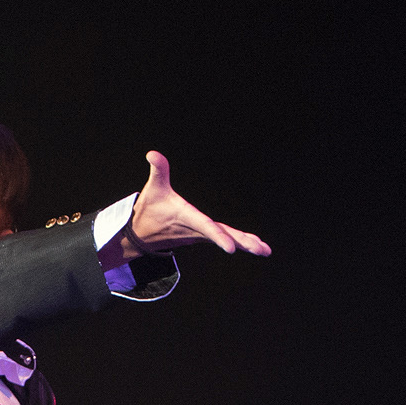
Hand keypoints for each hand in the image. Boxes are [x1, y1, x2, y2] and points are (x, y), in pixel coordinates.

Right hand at [126, 151, 270, 257]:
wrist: (141, 234)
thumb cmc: (148, 209)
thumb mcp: (153, 188)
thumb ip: (158, 170)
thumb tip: (153, 153)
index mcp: (188, 217)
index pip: (206, 227)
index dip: (219, 237)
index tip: (232, 249)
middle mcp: (196, 229)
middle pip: (224, 236)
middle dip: (242, 243)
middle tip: (261, 250)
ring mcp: (201, 234)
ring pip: (227, 238)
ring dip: (246, 243)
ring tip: (265, 250)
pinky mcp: (202, 236)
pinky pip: (225, 238)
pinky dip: (240, 242)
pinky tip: (255, 245)